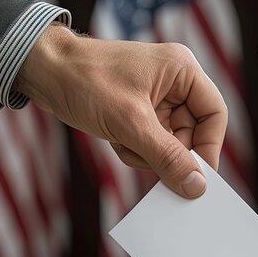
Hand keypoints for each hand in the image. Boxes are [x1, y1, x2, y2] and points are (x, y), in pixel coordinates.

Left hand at [16, 24, 227, 198]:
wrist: (43, 71)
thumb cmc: (85, 80)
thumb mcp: (130, 124)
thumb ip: (167, 157)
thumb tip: (196, 186)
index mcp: (182, 71)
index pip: (214, 115)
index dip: (209, 148)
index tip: (199, 178)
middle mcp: (174, 82)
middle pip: (191, 133)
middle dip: (167, 152)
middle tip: (146, 159)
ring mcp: (156, 97)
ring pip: (169, 143)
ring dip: (146, 152)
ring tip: (121, 140)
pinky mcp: (139, 111)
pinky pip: (150, 143)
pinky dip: (134, 149)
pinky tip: (114, 139)